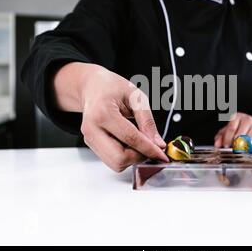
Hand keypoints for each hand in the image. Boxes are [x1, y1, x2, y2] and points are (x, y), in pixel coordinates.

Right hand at [54, 62, 168, 171]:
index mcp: (104, 112)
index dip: (150, 150)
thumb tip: (158, 144)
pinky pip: (111, 159)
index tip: (162, 155)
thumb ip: (148, 122)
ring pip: (115, 163)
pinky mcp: (90, 144)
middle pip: (119, 158)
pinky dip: (125, 156)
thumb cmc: (112, 87)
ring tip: (139, 143)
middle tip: (151, 148)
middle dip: (139, 157)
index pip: (131, 139)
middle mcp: (92, 128)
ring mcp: (89, 138)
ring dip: (132, 158)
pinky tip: (129, 143)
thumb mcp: (136, 97)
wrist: (92, 86)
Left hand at [214, 113, 251, 147]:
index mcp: (236, 117)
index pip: (231, 128)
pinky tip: (247, 147)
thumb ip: (220, 137)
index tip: (225, 146)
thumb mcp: (226, 131)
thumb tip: (217, 145)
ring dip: (243, 146)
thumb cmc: (237, 129)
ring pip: (249, 139)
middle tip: (233, 149)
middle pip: (240, 134)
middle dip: (235, 144)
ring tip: (240, 148)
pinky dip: (251, 148)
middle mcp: (247, 119)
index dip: (228, 138)